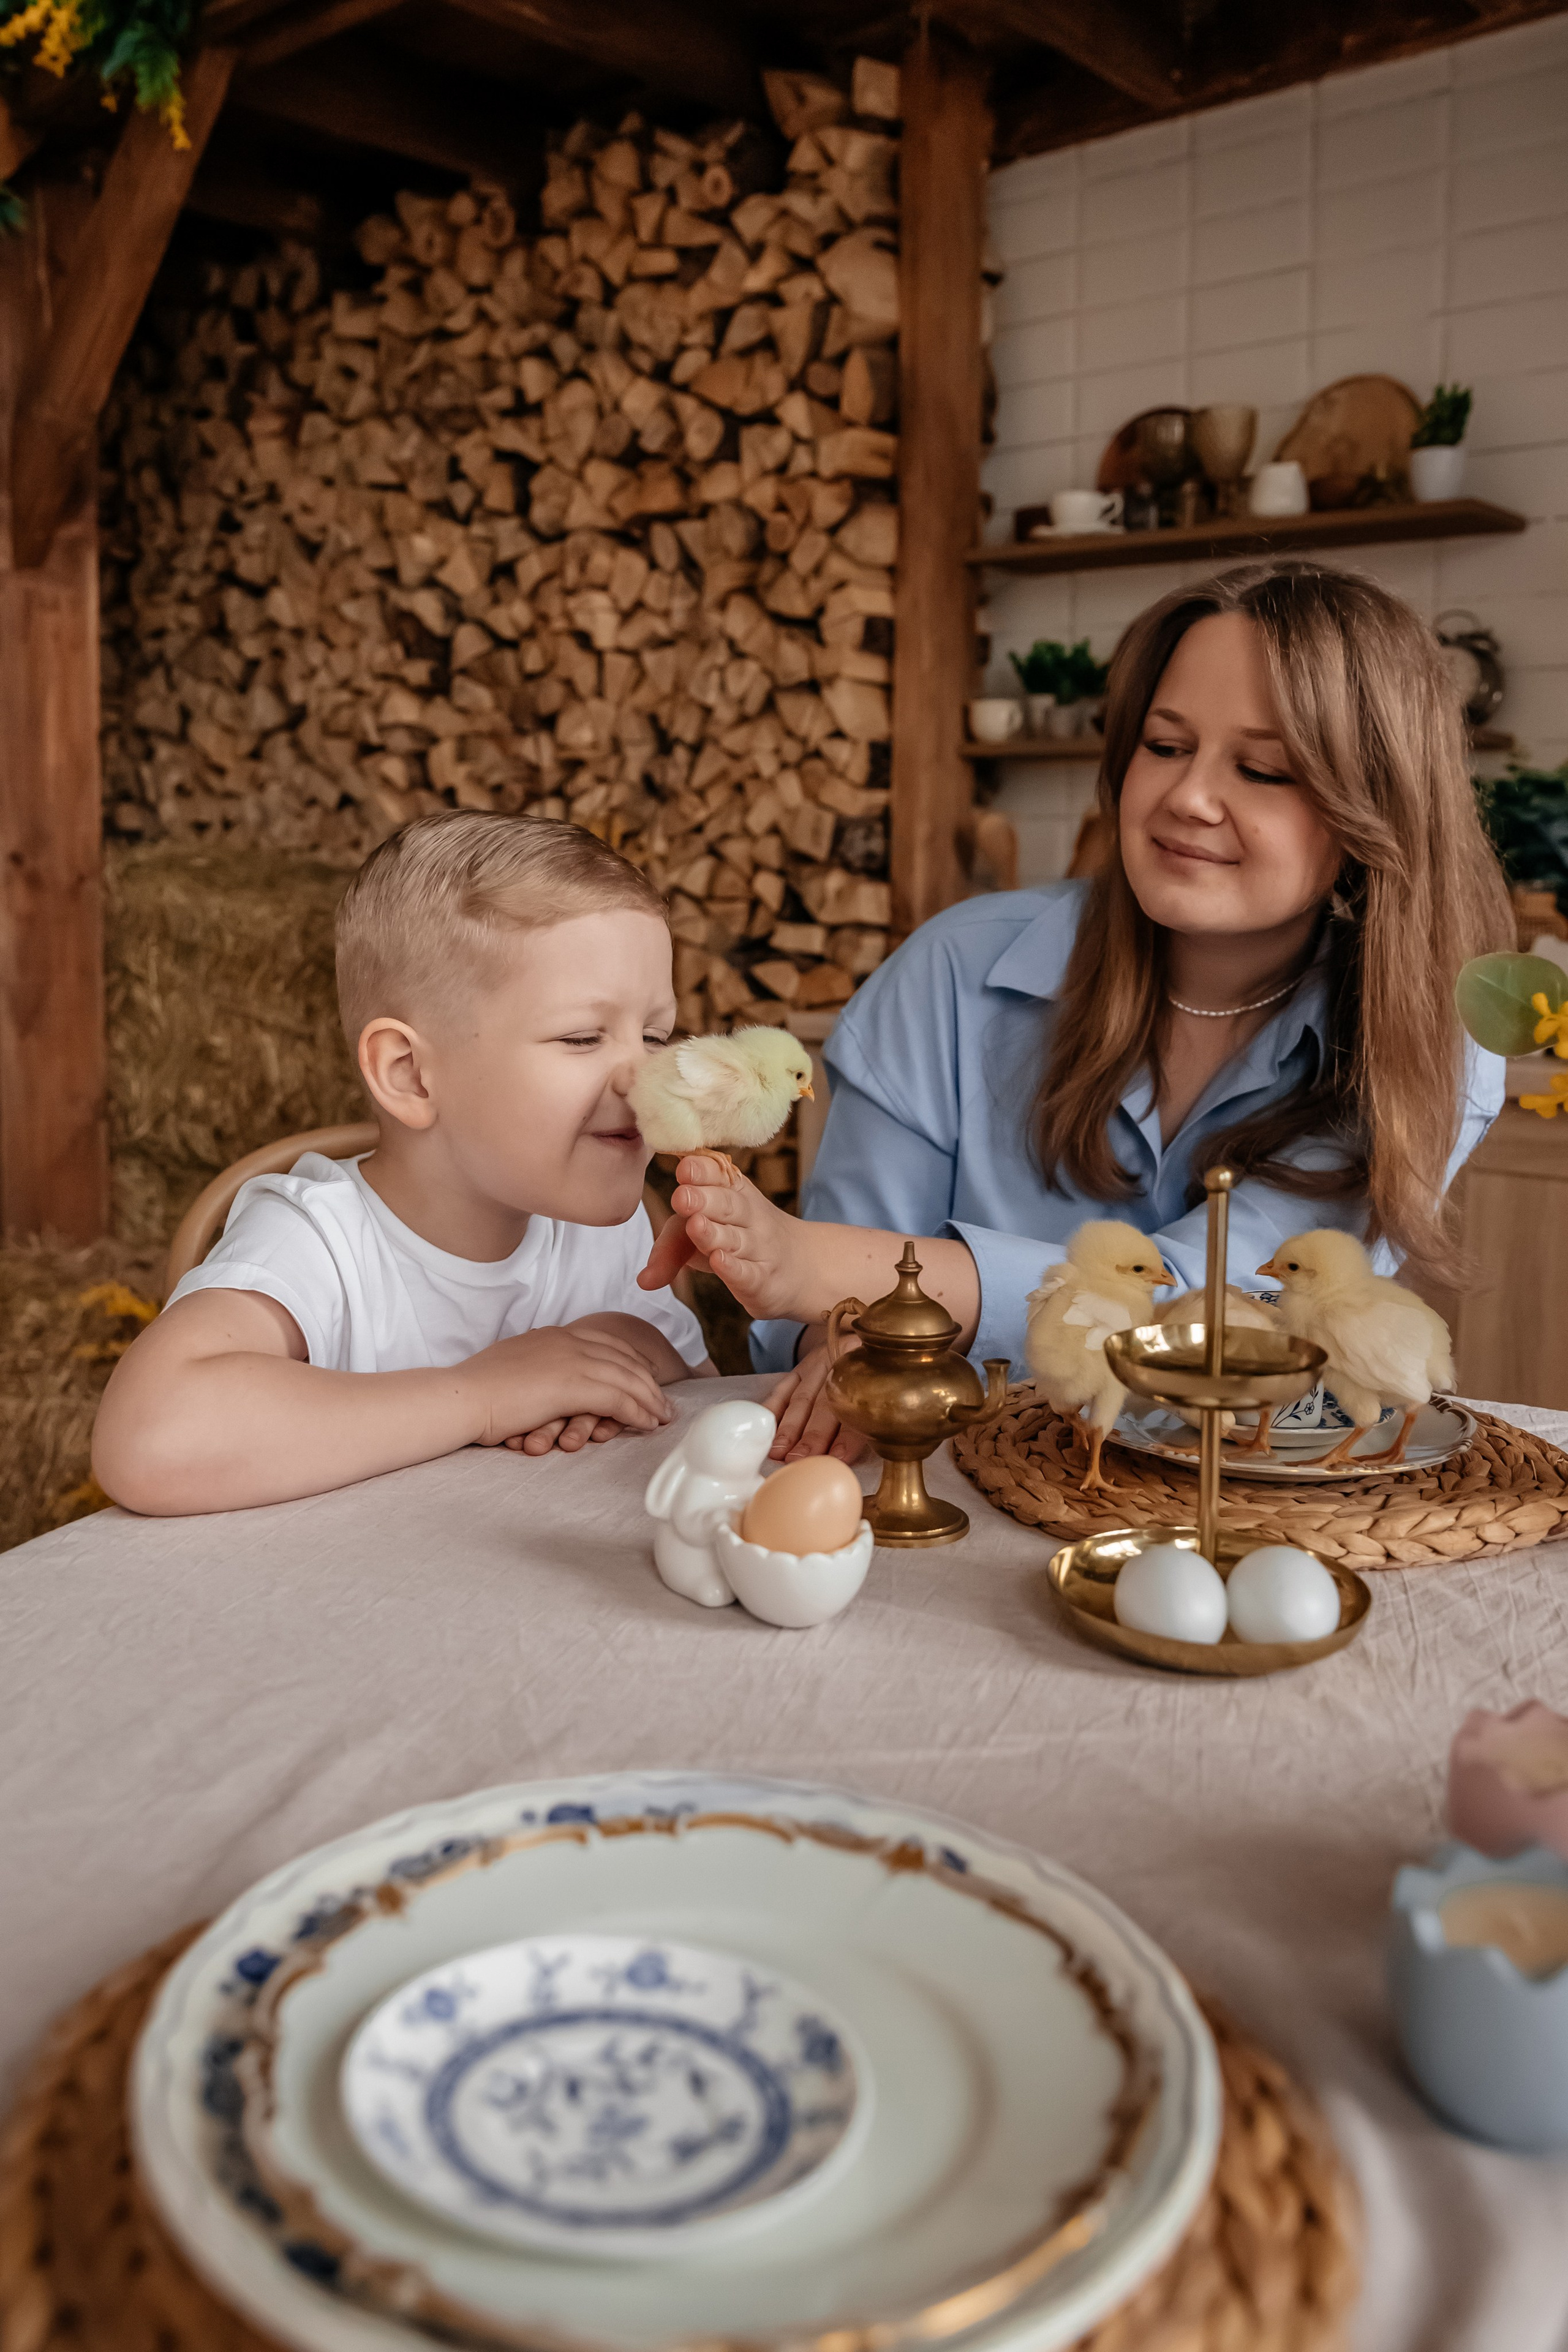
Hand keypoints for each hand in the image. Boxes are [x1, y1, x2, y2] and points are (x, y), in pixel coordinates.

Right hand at [461, 1323, 674, 1448]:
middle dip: (648, 1381)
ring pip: (628, 1378)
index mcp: (554, 1335)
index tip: (645, 1378)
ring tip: (663, 1417)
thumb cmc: (477, 1391)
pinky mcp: (574, 1384)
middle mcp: (568, 1341)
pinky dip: (639, 1412)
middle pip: (624, 1358)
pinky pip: (620, 1398)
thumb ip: (536, 1368)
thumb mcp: (513, 1368)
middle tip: (663, 1402)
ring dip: (650, 1400)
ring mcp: (572, 1360)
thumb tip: (543, 1380)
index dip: (630, 1361)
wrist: (461, 1397)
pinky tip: (648, 1425)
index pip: (606, 1343)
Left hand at [639, 1156, 812, 1322]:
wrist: (803, 1268)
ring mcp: (759, 1248)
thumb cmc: (741, 1243)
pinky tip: (719, 1261)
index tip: (684, 1168)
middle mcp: (749, 1216)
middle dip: (703, 1200)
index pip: (720, 1177)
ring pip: (735, 1239)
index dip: (703, 1172)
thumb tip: (642, 1279)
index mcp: (734, 1193)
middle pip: (727, 1205)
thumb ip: (672, 1246)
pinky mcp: (764, 1280)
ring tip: (695, 1226)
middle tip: (681, 1197)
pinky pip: (748, 1272)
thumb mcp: (707, 1233)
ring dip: (714, 1233)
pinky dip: (733, 1267)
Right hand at [762, 1342, 866, 1463]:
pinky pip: (782, 1389)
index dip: (848, 1435)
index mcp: (870, 1373)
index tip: (838, 1458)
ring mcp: (818, 1365)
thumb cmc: (876, 1379)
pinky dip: (772, 1409)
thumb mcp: (886, 1391)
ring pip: (801, 1399)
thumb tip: (863, 1455)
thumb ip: (875, 1421)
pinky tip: (765, 1429)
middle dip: (811, 1435)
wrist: (862, 1341)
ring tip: (778, 1452)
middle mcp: (841, 1364)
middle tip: (799, 1459)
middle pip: (825, 1404)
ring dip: (788, 1428)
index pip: (857, 1408)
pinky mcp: (800, 1368)